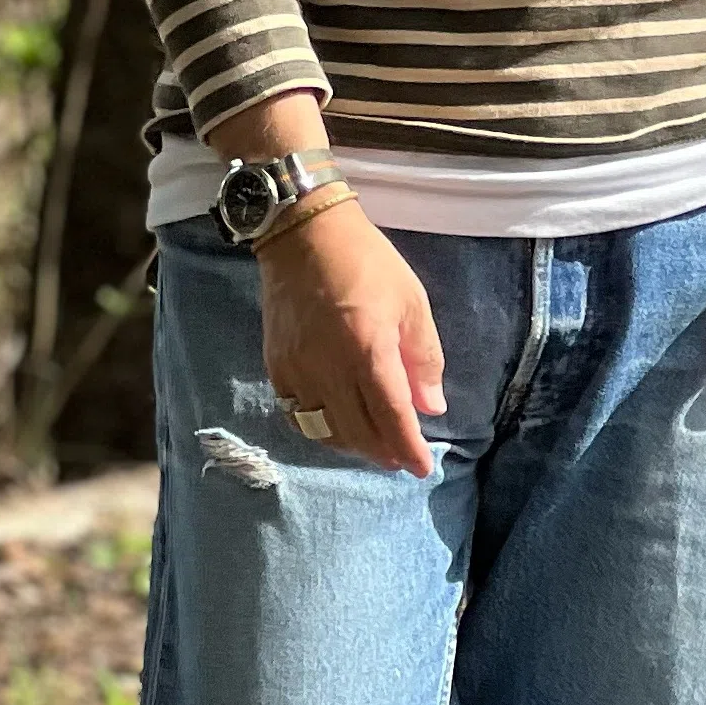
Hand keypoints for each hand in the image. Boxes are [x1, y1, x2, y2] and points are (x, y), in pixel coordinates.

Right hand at [258, 198, 446, 477]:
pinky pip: (299, 416)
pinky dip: (321, 430)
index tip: (422, 469)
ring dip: (354, 446)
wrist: (303, 235)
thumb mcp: (411, 301)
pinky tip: (338, 424)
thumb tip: (429, 407)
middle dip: (384, 452)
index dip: (409, 448)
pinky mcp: (275, 367)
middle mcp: (329, 367)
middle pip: (358, 432)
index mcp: (367, 348)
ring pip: (326, 431)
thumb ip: (423, 358)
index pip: (391, 417)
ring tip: (374, 445)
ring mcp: (297, 370)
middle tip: (401, 457)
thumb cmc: (367, 263)